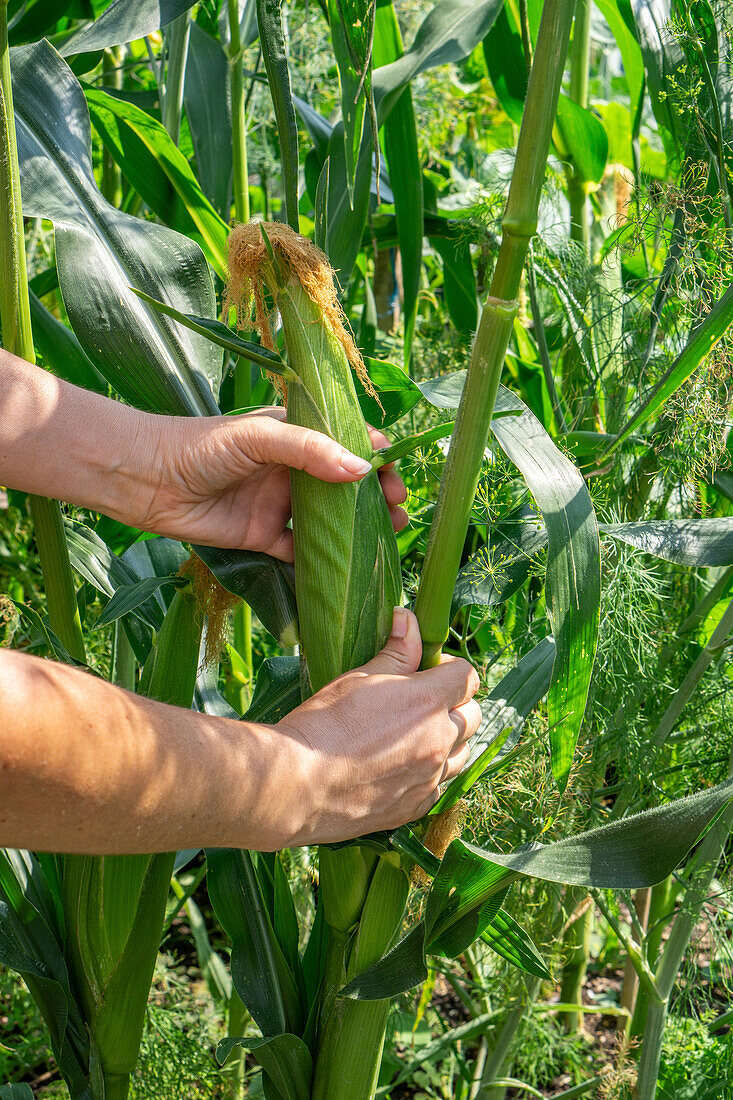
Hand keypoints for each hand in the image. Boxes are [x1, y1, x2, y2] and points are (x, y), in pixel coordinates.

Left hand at [137, 408, 407, 558]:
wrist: (147, 481)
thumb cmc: (201, 446)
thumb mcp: (260, 437)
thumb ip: (310, 450)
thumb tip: (363, 468)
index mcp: (294, 435)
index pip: (345, 441)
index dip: (374, 453)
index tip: (394, 469)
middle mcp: (292, 469)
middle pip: (345, 482)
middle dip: (376, 492)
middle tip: (399, 505)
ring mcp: (279, 504)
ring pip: (330, 518)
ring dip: (360, 525)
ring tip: (391, 531)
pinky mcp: (264, 537)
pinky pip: (302, 551)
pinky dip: (326, 559)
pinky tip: (351, 565)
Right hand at [276, 608, 481, 844]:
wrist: (296, 783)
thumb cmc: (323, 723)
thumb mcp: (359, 677)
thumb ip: (396, 650)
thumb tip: (408, 617)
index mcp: (427, 702)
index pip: (467, 676)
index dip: (452, 668)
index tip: (432, 670)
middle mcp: (438, 741)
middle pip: (473, 716)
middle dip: (456, 704)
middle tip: (424, 702)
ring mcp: (429, 778)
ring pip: (462, 754)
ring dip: (449, 740)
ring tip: (416, 735)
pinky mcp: (414, 807)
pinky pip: (439, 787)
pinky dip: (430, 775)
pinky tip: (403, 768)